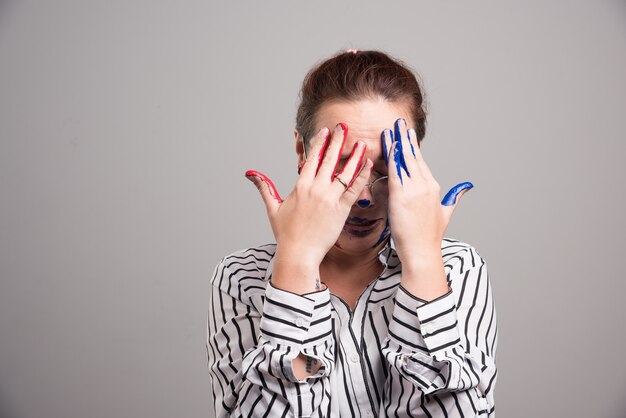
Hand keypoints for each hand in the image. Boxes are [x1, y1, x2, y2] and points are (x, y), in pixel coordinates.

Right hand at [245, 123, 372, 289]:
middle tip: (344, 127)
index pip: (311, 159)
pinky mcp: (342, 210)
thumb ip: (265, 187)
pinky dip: (362, 176)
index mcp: (300, 186)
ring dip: (354, 156)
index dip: (319, 143)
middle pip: (328, 159)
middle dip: (337, 141)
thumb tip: (250, 173)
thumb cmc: (286, 234)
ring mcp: (329, 198)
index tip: (325, 131)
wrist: (299, 253)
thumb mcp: (273, 207)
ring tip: (361, 143)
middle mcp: (315, 189)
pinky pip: (354, 189)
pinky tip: (368, 165)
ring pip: (344, 172)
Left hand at [382, 118, 472, 271]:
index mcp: (434, 187)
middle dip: (405, 138)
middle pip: (413, 156)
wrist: (422, 252)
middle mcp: (425, 185)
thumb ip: (455, 196)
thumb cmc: (429, 236)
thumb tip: (466, 186)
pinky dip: (392, 158)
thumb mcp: (446, 212)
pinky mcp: (401, 196)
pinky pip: (395, 172)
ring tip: (391, 129)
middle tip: (398, 123)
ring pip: (404, 161)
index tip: (407, 134)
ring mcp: (414, 189)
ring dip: (396, 143)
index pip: (420, 162)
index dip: (412, 147)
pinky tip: (388, 146)